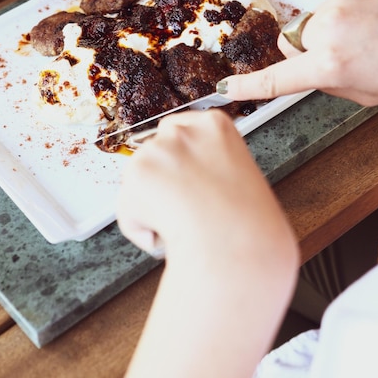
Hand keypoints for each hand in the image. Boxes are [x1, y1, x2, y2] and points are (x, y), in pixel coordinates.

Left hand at [115, 109, 298, 377]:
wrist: (241, 253)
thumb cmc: (249, 230)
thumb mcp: (237, 181)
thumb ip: (213, 165)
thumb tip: (192, 168)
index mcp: (216, 124)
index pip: (181, 129)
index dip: (182, 166)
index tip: (191, 186)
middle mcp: (185, 128)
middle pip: (154, 154)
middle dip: (162, 183)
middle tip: (188, 214)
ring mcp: (158, 149)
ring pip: (138, 184)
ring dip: (152, 209)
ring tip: (187, 228)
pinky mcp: (136, 177)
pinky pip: (127, 210)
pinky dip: (141, 228)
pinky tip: (171, 235)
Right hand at [220, 0, 377, 106]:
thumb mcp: (366, 93)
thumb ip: (328, 82)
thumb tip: (310, 68)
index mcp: (331, 65)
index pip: (277, 80)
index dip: (249, 87)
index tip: (225, 90)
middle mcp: (328, 31)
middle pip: (292, 43)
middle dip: (307, 51)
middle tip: (342, 56)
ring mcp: (339, 3)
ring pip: (313, 22)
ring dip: (329, 30)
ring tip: (367, 34)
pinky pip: (333, 3)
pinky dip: (347, 13)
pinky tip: (374, 18)